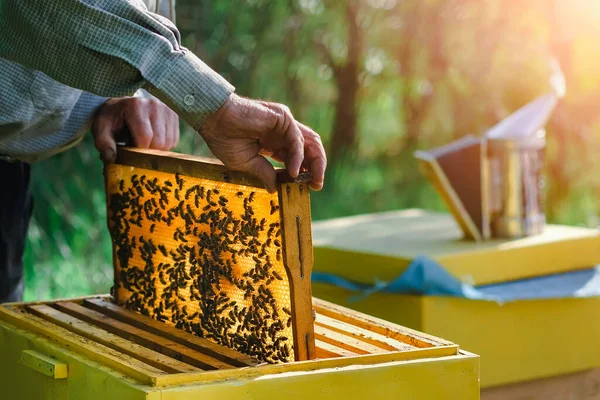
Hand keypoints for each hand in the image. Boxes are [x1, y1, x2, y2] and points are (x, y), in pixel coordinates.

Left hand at [92, 97, 178, 162]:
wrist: (122, 105)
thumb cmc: (112, 117)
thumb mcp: (101, 128)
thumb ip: (103, 143)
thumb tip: (112, 158)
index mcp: (136, 106)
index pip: (145, 137)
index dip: (138, 150)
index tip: (129, 149)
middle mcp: (155, 105)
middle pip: (159, 142)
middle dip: (147, 150)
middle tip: (135, 146)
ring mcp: (167, 109)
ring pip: (169, 143)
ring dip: (156, 149)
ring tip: (143, 141)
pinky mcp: (174, 115)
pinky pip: (174, 140)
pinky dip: (164, 145)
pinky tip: (153, 139)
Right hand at [200, 94, 326, 192]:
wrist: (213, 120)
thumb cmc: (224, 138)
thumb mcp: (246, 163)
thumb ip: (264, 173)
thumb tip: (275, 189)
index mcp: (274, 143)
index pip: (298, 157)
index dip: (305, 172)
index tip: (307, 188)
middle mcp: (283, 132)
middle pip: (309, 150)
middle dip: (316, 168)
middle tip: (316, 186)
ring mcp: (284, 124)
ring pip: (310, 143)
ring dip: (315, 162)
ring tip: (312, 180)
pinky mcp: (283, 117)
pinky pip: (296, 139)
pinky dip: (298, 157)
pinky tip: (293, 171)